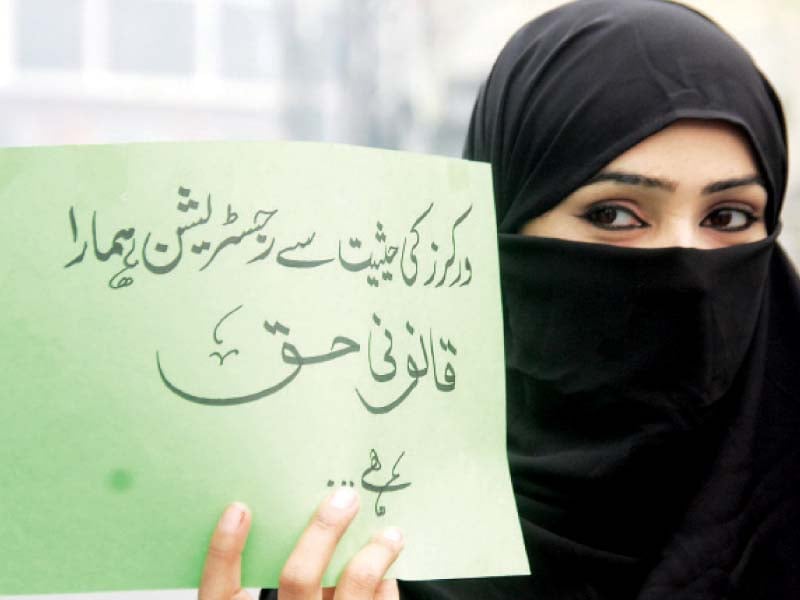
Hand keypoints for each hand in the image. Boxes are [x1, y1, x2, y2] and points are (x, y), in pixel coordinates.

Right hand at [199, 488, 403, 599]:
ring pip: (352, 587)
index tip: (239, 510)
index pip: (219, 593)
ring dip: (374, 555)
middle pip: (297, 579)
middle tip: (344, 498)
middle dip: (323, 532)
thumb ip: (273, 592)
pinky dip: (385, 592)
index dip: (224, 551)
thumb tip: (314, 533)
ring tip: (390, 534)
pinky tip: (388, 577)